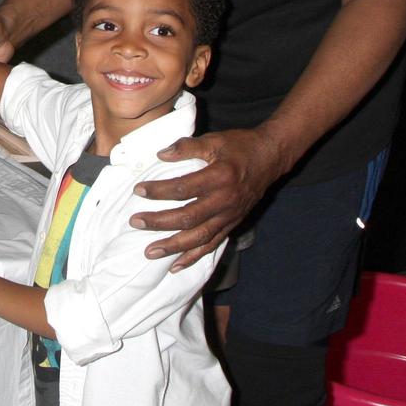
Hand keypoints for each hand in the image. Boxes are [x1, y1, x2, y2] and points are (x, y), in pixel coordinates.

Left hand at [129, 129, 289, 271]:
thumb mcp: (214, 140)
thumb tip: (161, 154)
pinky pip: (212, 245)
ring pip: (199, 237)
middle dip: (159, 222)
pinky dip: (194, 257)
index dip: (159, 191)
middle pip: (188, 217)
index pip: (183, 188)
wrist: (270, 158)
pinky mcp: (232, 224)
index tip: (139, 191)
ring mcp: (229, 216)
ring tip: (150, 252)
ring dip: (173, 247)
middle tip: (135, 222)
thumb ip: (187, 146)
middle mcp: (225, 201)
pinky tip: (176, 265)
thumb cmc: (240, 146)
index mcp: (219, 177)